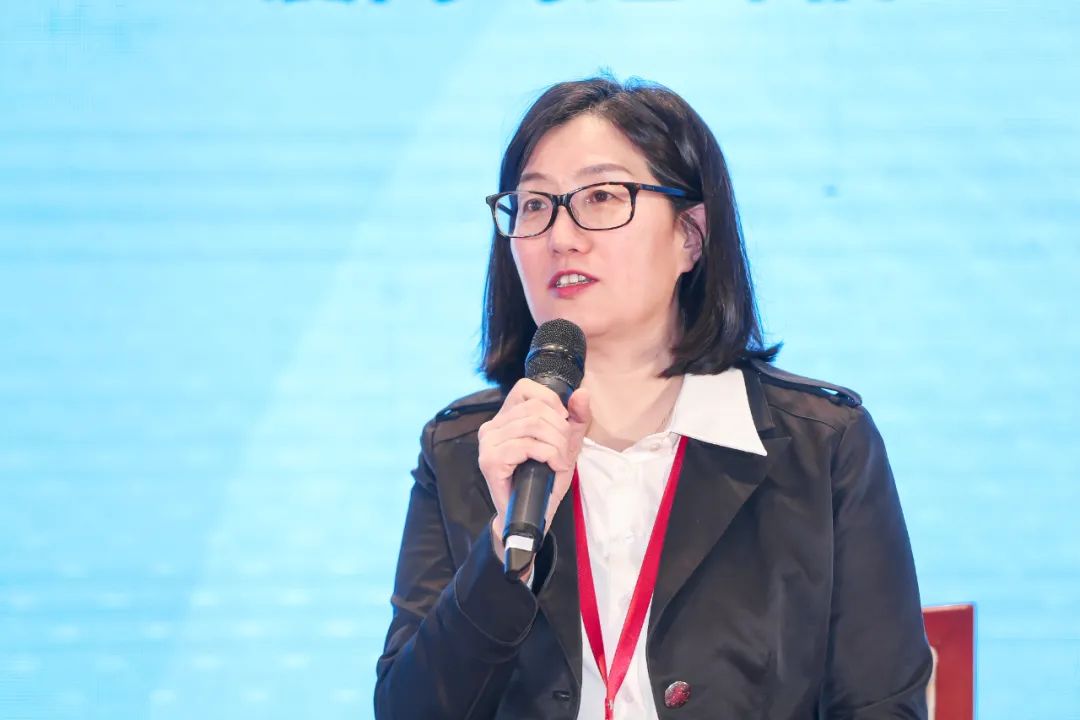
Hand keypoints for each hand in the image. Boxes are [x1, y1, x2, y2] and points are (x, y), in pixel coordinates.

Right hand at [477, 379, 591, 562]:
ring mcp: (488, 443)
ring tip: (560, 460)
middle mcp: (491, 427)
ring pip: (533, 426)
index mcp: (504, 417)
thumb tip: (582, 393)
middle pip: (535, 409)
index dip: (552, 403)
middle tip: (564, 450)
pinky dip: (548, 454)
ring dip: (556, 444)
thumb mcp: (567, 443)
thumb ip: (577, 417)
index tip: (561, 425)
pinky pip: (526, 446)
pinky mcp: (491, 461)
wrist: (532, 514)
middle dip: (559, 429)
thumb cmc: (545, 479)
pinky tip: (553, 465)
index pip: (526, 388)